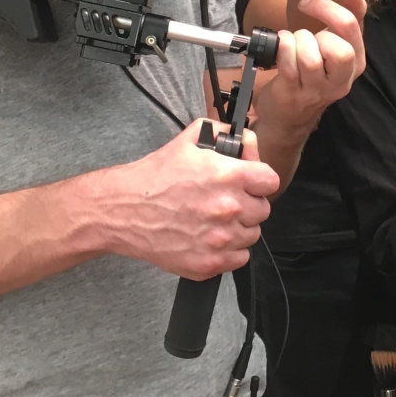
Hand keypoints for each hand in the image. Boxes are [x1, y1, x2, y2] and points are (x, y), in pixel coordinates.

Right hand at [97, 120, 277, 279]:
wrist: (124, 210)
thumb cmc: (155, 176)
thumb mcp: (189, 140)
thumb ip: (223, 133)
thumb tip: (247, 139)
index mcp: (229, 176)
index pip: (271, 181)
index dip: (259, 180)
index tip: (250, 182)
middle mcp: (229, 209)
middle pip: (263, 210)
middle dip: (248, 203)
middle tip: (226, 200)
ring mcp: (220, 240)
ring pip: (252, 235)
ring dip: (239, 227)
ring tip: (215, 219)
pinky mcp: (209, 263)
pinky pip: (239, 258)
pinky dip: (229, 250)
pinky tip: (210, 237)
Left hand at [253, 0, 367, 141]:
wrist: (288, 116)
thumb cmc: (311, 75)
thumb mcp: (332, 47)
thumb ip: (345, 20)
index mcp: (355, 63)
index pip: (352, 27)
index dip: (328, 7)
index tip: (308, 2)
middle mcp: (341, 80)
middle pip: (341, 49)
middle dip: (317, 32)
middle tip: (305, 35)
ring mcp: (317, 90)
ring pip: (311, 57)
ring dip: (296, 42)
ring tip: (290, 44)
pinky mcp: (294, 93)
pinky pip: (289, 64)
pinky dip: (282, 49)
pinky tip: (280, 50)